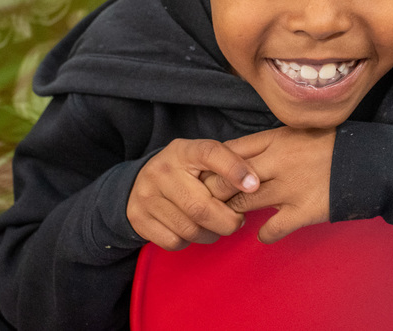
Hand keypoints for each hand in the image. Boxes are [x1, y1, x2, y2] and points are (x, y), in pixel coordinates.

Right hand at [127, 138, 259, 250]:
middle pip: (202, 207)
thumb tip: (254, 184)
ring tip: (217, 226)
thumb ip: (225, 164)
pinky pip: (174, 242)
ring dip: (212, 234)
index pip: (210, 153)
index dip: (234, 169)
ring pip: (190, 229)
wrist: (137, 182)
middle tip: (238, 221)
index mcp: (183, 150)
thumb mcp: (200, 159)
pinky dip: (189, 241)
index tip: (254, 185)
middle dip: (228, 221)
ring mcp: (146, 195)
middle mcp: (162, 170)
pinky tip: (193, 229)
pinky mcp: (138, 219)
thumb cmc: (183, 171)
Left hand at [203, 127, 335, 243]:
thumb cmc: (331, 145)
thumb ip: (268, 143)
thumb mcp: (297, 132)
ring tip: (233, 216)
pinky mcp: (303, 211)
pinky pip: (270, 230)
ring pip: (244, 203)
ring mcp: (290, 188)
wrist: (368, 162)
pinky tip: (264, 232)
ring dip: (234, 212)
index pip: (229, 152)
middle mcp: (278, 161)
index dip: (214, 166)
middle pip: (228, 179)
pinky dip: (263, 234)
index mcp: (275, 139)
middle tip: (212, 201)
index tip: (209, 176)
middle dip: (215, 192)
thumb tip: (234, 157)